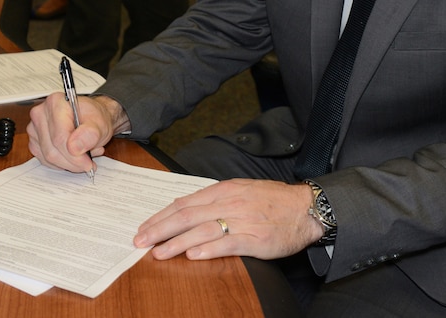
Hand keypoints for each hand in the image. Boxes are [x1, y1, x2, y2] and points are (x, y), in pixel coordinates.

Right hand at [27, 92, 115, 175]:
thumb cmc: (94, 117)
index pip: (59, 138)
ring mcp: (35, 128)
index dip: (75, 156)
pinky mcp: (34, 141)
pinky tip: (73, 155)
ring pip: (47, 158)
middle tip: (88, 163)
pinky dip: (61, 163)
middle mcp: (41, 113)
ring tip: (83, 155)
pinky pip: (45, 161)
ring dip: (68, 163)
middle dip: (73, 162)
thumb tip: (74, 147)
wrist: (91, 117)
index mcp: (56, 103)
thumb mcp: (101, 123)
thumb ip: (90, 134)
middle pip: (52, 150)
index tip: (88, 163)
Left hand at [134, 179, 322, 260]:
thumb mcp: (240, 191)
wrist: (305, 207)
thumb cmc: (272, 200)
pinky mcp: (255, 238)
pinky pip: (228, 243)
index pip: (184, 203)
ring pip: (202, 230)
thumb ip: (213, 199)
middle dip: (160, 229)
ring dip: (177, 242)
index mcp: (223, 190)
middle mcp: (229, 203)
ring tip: (159, 253)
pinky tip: (193, 255)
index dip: (161, 216)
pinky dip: (208, 249)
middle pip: (187, 216)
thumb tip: (183, 206)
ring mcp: (242, 220)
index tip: (143, 228)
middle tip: (140, 242)